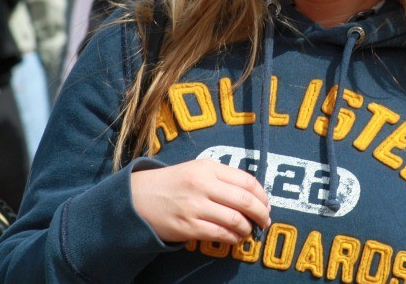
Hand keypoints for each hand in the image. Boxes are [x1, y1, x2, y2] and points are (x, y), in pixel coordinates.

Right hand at [130, 159, 270, 243]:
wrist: (138, 197)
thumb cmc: (173, 184)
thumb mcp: (196, 169)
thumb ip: (222, 177)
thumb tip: (252, 195)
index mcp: (208, 168)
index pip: (246, 180)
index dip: (262, 195)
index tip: (267, 204)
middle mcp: (202, 185)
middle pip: (245, 200)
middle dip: (261, 213)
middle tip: (265, 221)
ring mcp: (195, 206)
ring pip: (235, 220)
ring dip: (248, 228)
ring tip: (249, 231)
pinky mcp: (188, 226)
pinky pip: (220, 234)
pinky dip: (233, 238)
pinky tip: (235, 238)